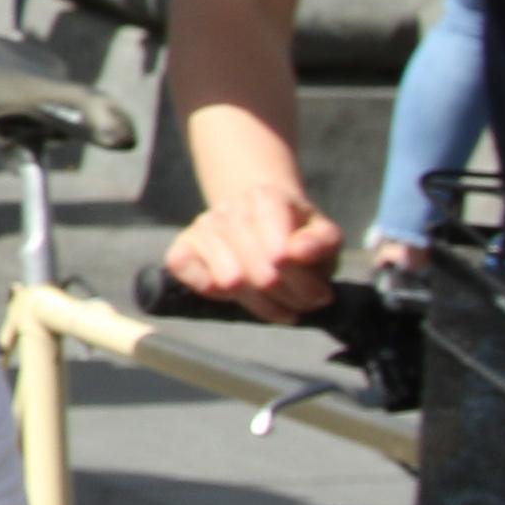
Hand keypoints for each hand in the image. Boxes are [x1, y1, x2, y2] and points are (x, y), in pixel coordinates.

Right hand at [166, 182, 347, 323]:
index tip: (320, 295)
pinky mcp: (181, 247)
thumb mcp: (323, 235)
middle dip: (286, 298)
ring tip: (277, 304)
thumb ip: (321, 242)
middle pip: (258, 274)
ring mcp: (202, 226)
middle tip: (301, 306)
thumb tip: (298, 251)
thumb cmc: (296, 235)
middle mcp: (228, 208)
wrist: (260, 220)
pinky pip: (187, 273)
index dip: (303, 284)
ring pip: (229, 281)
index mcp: (266, 198)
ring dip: (259, 304)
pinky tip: (236, 293)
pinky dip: (212, 291)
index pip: (280, 255)